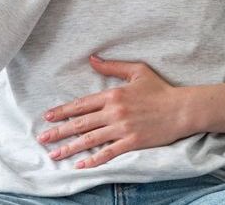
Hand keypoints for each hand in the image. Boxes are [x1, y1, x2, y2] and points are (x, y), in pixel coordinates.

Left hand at [37, 55, 192, 169]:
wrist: (182, 109)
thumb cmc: (160, 89)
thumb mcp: (137, 71)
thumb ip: (112, 66)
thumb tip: (92, 58)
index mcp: (113, 94)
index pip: (82, 104)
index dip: (63, 111)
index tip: (48, 117)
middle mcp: (114, 112)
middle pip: (81, 123)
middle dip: (59, 131)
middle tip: (42, 138)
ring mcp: (122, 128)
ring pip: (90, 139)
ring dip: (70, 147)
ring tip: (54, 154)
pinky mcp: (132, 142)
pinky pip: (108, 153)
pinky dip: (94, 160)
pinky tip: (81, 165)